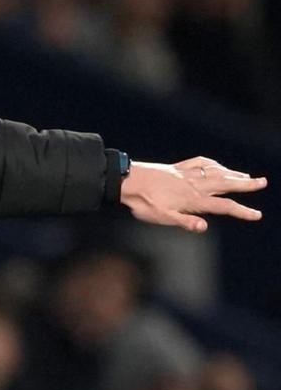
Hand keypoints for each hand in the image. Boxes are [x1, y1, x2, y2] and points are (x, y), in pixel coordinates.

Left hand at [120, 157, 266, 232]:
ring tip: (246, 176)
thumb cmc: (143, 203)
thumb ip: (184, 222)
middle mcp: (194, 185)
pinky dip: (211, 163)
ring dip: (232, 174)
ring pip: (215, 172)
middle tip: (263, 182)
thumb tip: (204, 227)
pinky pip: (199, 163)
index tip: (257, 214)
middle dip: (245, 185)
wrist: (126, 181)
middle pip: (225, 184)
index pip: (223, 206)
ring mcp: (186, 174)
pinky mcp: (176, 168)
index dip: (241, 211)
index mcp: (193, 200)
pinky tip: (216, 165)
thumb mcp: (162, 217)